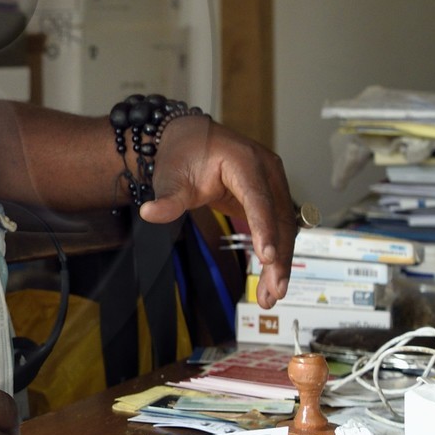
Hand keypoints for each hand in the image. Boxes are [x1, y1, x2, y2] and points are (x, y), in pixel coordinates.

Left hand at [135, 115, 296, 307]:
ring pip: (285, 227)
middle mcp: (266, 170)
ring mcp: (272, 183)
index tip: (266, 256)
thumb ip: (167, 199)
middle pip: (279, 218)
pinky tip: (271, 280)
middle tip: (274, 291)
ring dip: (280, 262)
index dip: (264, 228)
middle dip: (278, 257)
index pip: (258, 199)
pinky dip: (276, 253)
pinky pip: (279, 227)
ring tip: (272, 295)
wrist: (189, 139)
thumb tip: (149, 213)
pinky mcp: (271, 197)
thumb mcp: (171, 177)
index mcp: (244, 161)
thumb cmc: (183, 155)